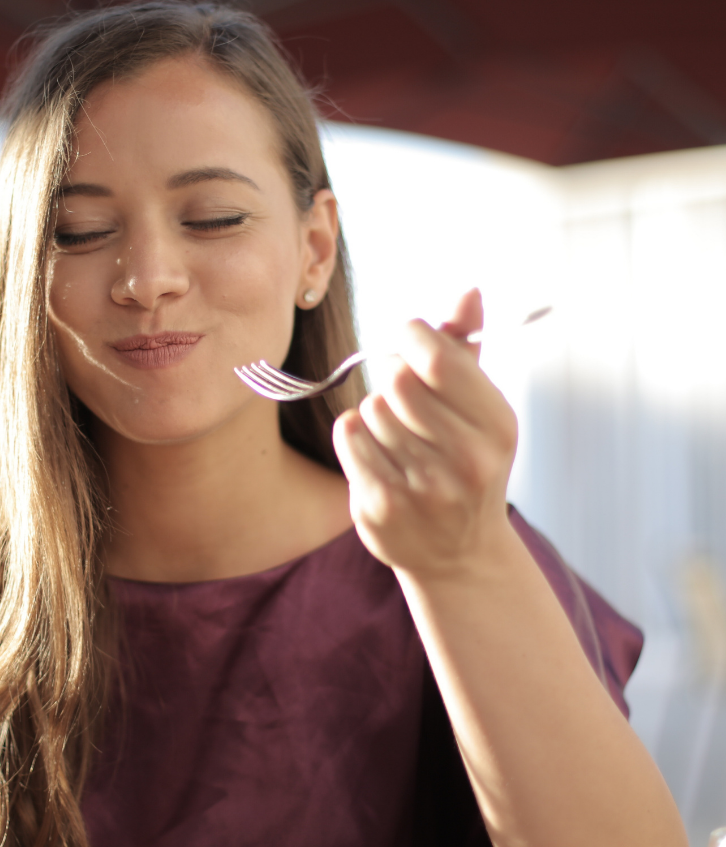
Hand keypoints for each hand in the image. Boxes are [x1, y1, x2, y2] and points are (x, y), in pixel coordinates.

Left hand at [332, 289, 517, 579]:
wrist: (459, 555)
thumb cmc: (466, 465)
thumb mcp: (480, 410)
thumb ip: (466, 350)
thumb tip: (468, 291)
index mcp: (497, 426)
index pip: (437, 359)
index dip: (412, 336)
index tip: (408, 337)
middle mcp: (466, 459)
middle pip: (397, 381)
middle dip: (392, 378)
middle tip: (401, 394)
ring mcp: (423, 487)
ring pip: (370, 409)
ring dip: (375, 414)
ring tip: (398, 438)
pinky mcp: (381, 506)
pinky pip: (349, 436)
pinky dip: (354, 435)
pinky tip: (376, 454)